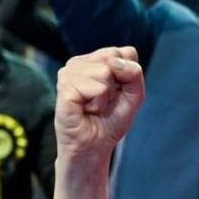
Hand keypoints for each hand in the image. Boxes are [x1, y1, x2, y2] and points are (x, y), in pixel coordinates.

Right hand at [55, 47, 143, 165]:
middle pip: (114, 58)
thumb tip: (113, 62)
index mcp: (95, 60)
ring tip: (94, 106)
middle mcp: (79, 62)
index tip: (118, 93)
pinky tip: (86, 109)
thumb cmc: (111, 120)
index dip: (130, 76)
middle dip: (118, 85)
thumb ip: (134, 73)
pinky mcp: (64, 87)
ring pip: (105, 72)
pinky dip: (98, 103)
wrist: (94, 146)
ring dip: (106, 96)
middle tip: (104, 101)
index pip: (126, 52)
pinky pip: (97, 88)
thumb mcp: (134, 95)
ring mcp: (68, 73)